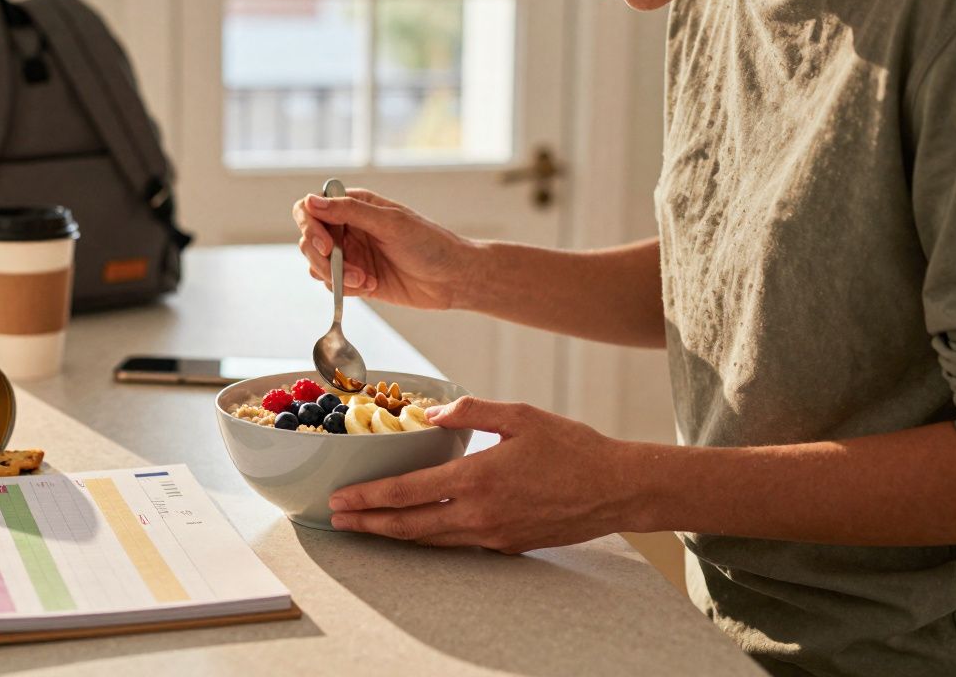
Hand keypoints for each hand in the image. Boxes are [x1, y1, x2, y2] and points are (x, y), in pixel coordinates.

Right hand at [292, 188, 477, 309]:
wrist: (453, 278)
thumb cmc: (429, 244)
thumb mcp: (390, 223)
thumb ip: (349, 211)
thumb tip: (311, 201)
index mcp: (355, 206)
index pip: (311, 209)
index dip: (310, 226)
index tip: (324, 246)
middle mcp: (349, 228)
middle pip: (309, 240)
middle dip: (322, 259)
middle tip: (345, 272)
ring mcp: (352, 255)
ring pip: (317, 265)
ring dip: (336, 276)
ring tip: (365, 280)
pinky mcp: (357, 280)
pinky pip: (332, 285)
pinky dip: (346, 289)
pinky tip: (372, 286)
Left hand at [327, 396, 640, 552]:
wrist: (617, 489)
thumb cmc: (573, 448)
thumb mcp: (520, 415)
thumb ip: (470, 411)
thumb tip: (430, 413)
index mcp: (477, 478)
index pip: (407, 492)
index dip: (369, 497)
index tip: (341, 498)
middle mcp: (479, 513)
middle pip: (408, 525)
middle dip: (368, 523)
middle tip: (337, 519)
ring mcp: (493, 534)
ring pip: (430, 540)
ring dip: (393, 534)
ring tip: (366, 527)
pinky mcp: (507, 545)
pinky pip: (457, 542)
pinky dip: (428, 537)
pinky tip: (416, 528)